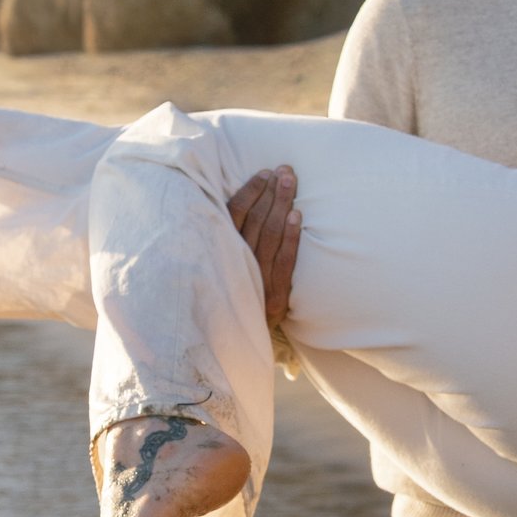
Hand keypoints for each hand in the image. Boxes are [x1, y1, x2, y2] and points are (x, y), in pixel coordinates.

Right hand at [228, 165, 300, 325]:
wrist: (238, 345)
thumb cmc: (231, 297)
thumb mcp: (220, 269)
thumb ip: (224, 241)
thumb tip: (237, 201)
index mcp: (218, 255)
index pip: (233, 215)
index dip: (249, 192)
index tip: (264, 173)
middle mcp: (234, 267)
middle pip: (254, 221)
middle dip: (271, 192)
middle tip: (286, 170)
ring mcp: (256, 283)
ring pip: (269, 236)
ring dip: (281, 205)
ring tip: (292, 182)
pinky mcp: (275, 299)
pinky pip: (284, 263)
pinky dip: (290, 238)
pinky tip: (298, 216)